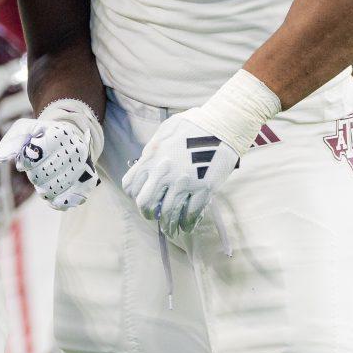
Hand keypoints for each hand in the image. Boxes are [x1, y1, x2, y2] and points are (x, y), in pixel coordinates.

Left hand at [0, 109, 100, 210]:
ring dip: (43, 187)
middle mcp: (75, 151)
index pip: (34, 157)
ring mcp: (82, 168)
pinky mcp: (86, 184)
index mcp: (60, 134)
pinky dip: (55, 201)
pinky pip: (65, 202)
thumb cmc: (43, 134)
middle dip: (34, 174)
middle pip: (41, 176)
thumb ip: (13, 141)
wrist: (72, 138)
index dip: (26, 161)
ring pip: (51, 191)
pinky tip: (53, 193)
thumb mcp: (26, 129)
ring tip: (46, 176)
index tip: (27, 158)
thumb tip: (0, 157)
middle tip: (37, 168)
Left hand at [121, 109, 241, 238]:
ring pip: (168, 213)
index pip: (131, 186)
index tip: (141, 197)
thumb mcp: (164, 132)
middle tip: (153, 216)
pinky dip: (187, 223)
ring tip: (169, 228)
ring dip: (168, 224)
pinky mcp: (203, 188)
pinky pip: (191, 214)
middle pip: (145, 204)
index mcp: (152, 158)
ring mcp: (184, 182)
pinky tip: (186, 225)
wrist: (221, 125)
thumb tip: (146, 163)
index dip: (134, 195)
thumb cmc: (192, 124)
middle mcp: (164, 172)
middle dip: (147, 213)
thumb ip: (152, 150)